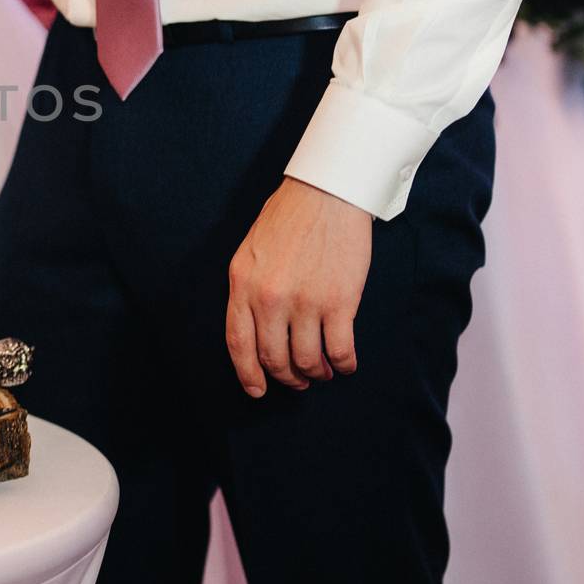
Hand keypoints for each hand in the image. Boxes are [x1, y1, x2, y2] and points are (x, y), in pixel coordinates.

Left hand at [225, 177, 371, 397]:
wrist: (327, 193)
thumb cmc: (288, 218)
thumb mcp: (250, 252)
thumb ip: (248, 289)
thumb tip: (255, 328)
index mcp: (242, 284)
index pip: (238, 343)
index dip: (248, 373)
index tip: (257, 390)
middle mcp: (269, 298)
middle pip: (273, 358)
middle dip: (286, 377)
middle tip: (297, 380)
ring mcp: (305, 302)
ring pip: (307, 361)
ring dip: (315, 373)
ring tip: (321, 370)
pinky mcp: (339, 303)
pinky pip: (339, 351)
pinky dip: (343, 364)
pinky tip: (344, 363)